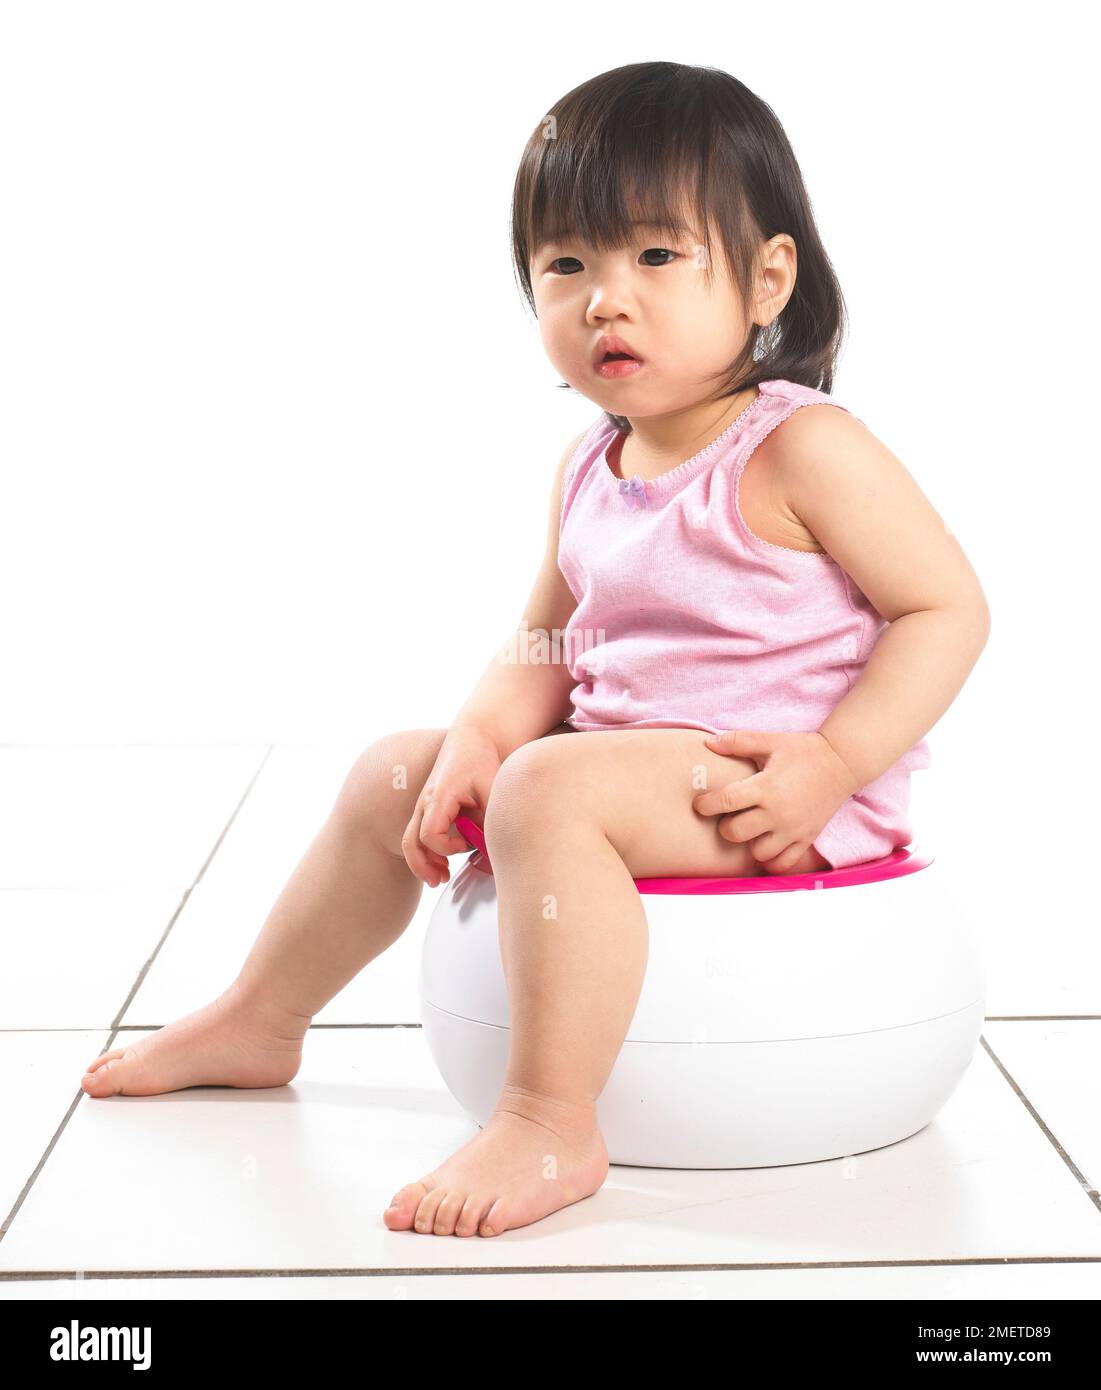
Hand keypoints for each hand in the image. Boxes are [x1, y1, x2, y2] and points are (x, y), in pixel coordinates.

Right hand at [401, 726, 502, 887]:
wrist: (472, 738)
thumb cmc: (480, 760)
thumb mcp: (491, 788)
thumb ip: (491, 820)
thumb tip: (493, 852)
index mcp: (438, 797)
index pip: (430, 835)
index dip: (447, 847)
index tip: (467, 844)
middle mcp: (425, 804)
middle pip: (411, 843)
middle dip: (424, 865)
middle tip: (441, 880)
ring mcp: (424, 807)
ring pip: (410, 842)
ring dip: (422, 862)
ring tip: (439, 878)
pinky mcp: (429, 809)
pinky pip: (418, 835)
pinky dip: (427, 852)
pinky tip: (443, 863)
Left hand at [692, 729, 859, 872]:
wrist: (843, 763)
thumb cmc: (804, 750)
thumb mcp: (770, 741)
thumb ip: (738, 742)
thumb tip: (708, 744)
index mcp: (765, 787)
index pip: (725, 802)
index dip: (706, 804)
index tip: (702, 803)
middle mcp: (778, 813)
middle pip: (735, 833)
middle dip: (724, 826)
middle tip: (728, 815)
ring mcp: (793, 830)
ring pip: (758, 853)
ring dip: (748, 843)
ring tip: (750, 829)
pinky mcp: (806, 839)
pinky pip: (783, 864)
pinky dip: (770, 859)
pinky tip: (766, 844)